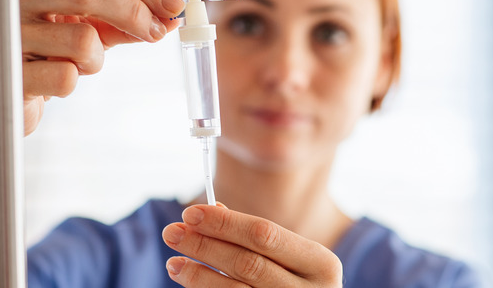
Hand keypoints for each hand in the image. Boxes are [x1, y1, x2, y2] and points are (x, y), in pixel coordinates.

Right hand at [0, 0, 183, 210]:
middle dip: (132, 12)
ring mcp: (7, 34)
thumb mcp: (81, 28)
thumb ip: (121, 20)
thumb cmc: (42, 57)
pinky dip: (73, 83)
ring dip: (96, 60)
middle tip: (158, 32)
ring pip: (83, 40)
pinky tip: (53, 83)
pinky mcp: (6, 74)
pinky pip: (67, 78)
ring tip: (78, 66)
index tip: (175, 4)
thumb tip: (167, 17)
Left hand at [162, 205, 342, 286]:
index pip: (264, 235)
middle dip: (205, 245)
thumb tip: (212, 211)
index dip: (225, 223)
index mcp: (320, 264)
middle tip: (171, 232)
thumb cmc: (298, 282)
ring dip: (199, 276)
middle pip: (246, 264)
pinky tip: (190, 281)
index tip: (190, 213)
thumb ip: (254, 236)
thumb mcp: (290, 258)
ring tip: (174, 263)